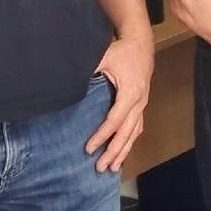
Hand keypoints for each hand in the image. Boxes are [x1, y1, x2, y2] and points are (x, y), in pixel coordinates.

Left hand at [86, 32, 154, 172]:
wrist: (141, 43)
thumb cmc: (121, 51)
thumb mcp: (103, 57)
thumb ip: (89, 71)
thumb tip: (68, 83)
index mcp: (130, 92)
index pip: (115, 121)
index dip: (102, 136)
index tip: (88, 148)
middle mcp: (139, 102)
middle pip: (127, 133)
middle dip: (114, 152)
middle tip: (100, 167)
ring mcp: (142, 104)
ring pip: (134, 133)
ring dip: (124, 151)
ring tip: (113, 168)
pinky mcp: (141, 104)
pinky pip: (137, 127)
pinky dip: (130, 141)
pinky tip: (123, 152)